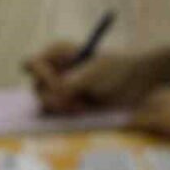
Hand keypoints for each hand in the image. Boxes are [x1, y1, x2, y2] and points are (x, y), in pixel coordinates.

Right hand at [23, 42, 159, 113]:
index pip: (31, 65)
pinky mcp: (69, 104)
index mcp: (57, 53)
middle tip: (78, 101)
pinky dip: (69, 116)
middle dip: (55, 98)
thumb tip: (46, 100)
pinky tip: (86, 110)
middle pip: (36, 89)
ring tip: (85, 105)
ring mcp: (61, 88)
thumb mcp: (93, 75)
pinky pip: (57, 114)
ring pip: (45, 105)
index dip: (42, 77)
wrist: (139, 81)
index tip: (61, 84)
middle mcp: (55, 70)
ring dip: (63, 109)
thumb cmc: (117, 70)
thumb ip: (68, 86)